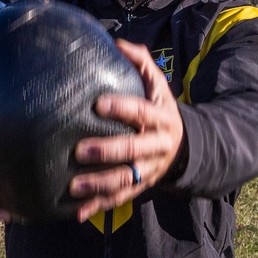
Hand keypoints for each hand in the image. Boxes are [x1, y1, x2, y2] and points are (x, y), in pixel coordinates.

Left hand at [70, 40, 183, 221]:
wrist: (183, 145)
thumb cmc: (158, 108)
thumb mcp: (158, 85)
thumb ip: (140, 62)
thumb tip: (117, 43)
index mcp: (161, 118)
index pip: (142, 113)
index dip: (122, 108)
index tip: (98, 103)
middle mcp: (157, 146)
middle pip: (133, 151)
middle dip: (107, 152)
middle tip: (79, 151)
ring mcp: (149, 170)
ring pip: (125, 180)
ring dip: (99, 185)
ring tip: (73, 186)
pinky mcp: (140, 187)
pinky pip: (120, 199)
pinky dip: (99, 206)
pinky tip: (79, 213)